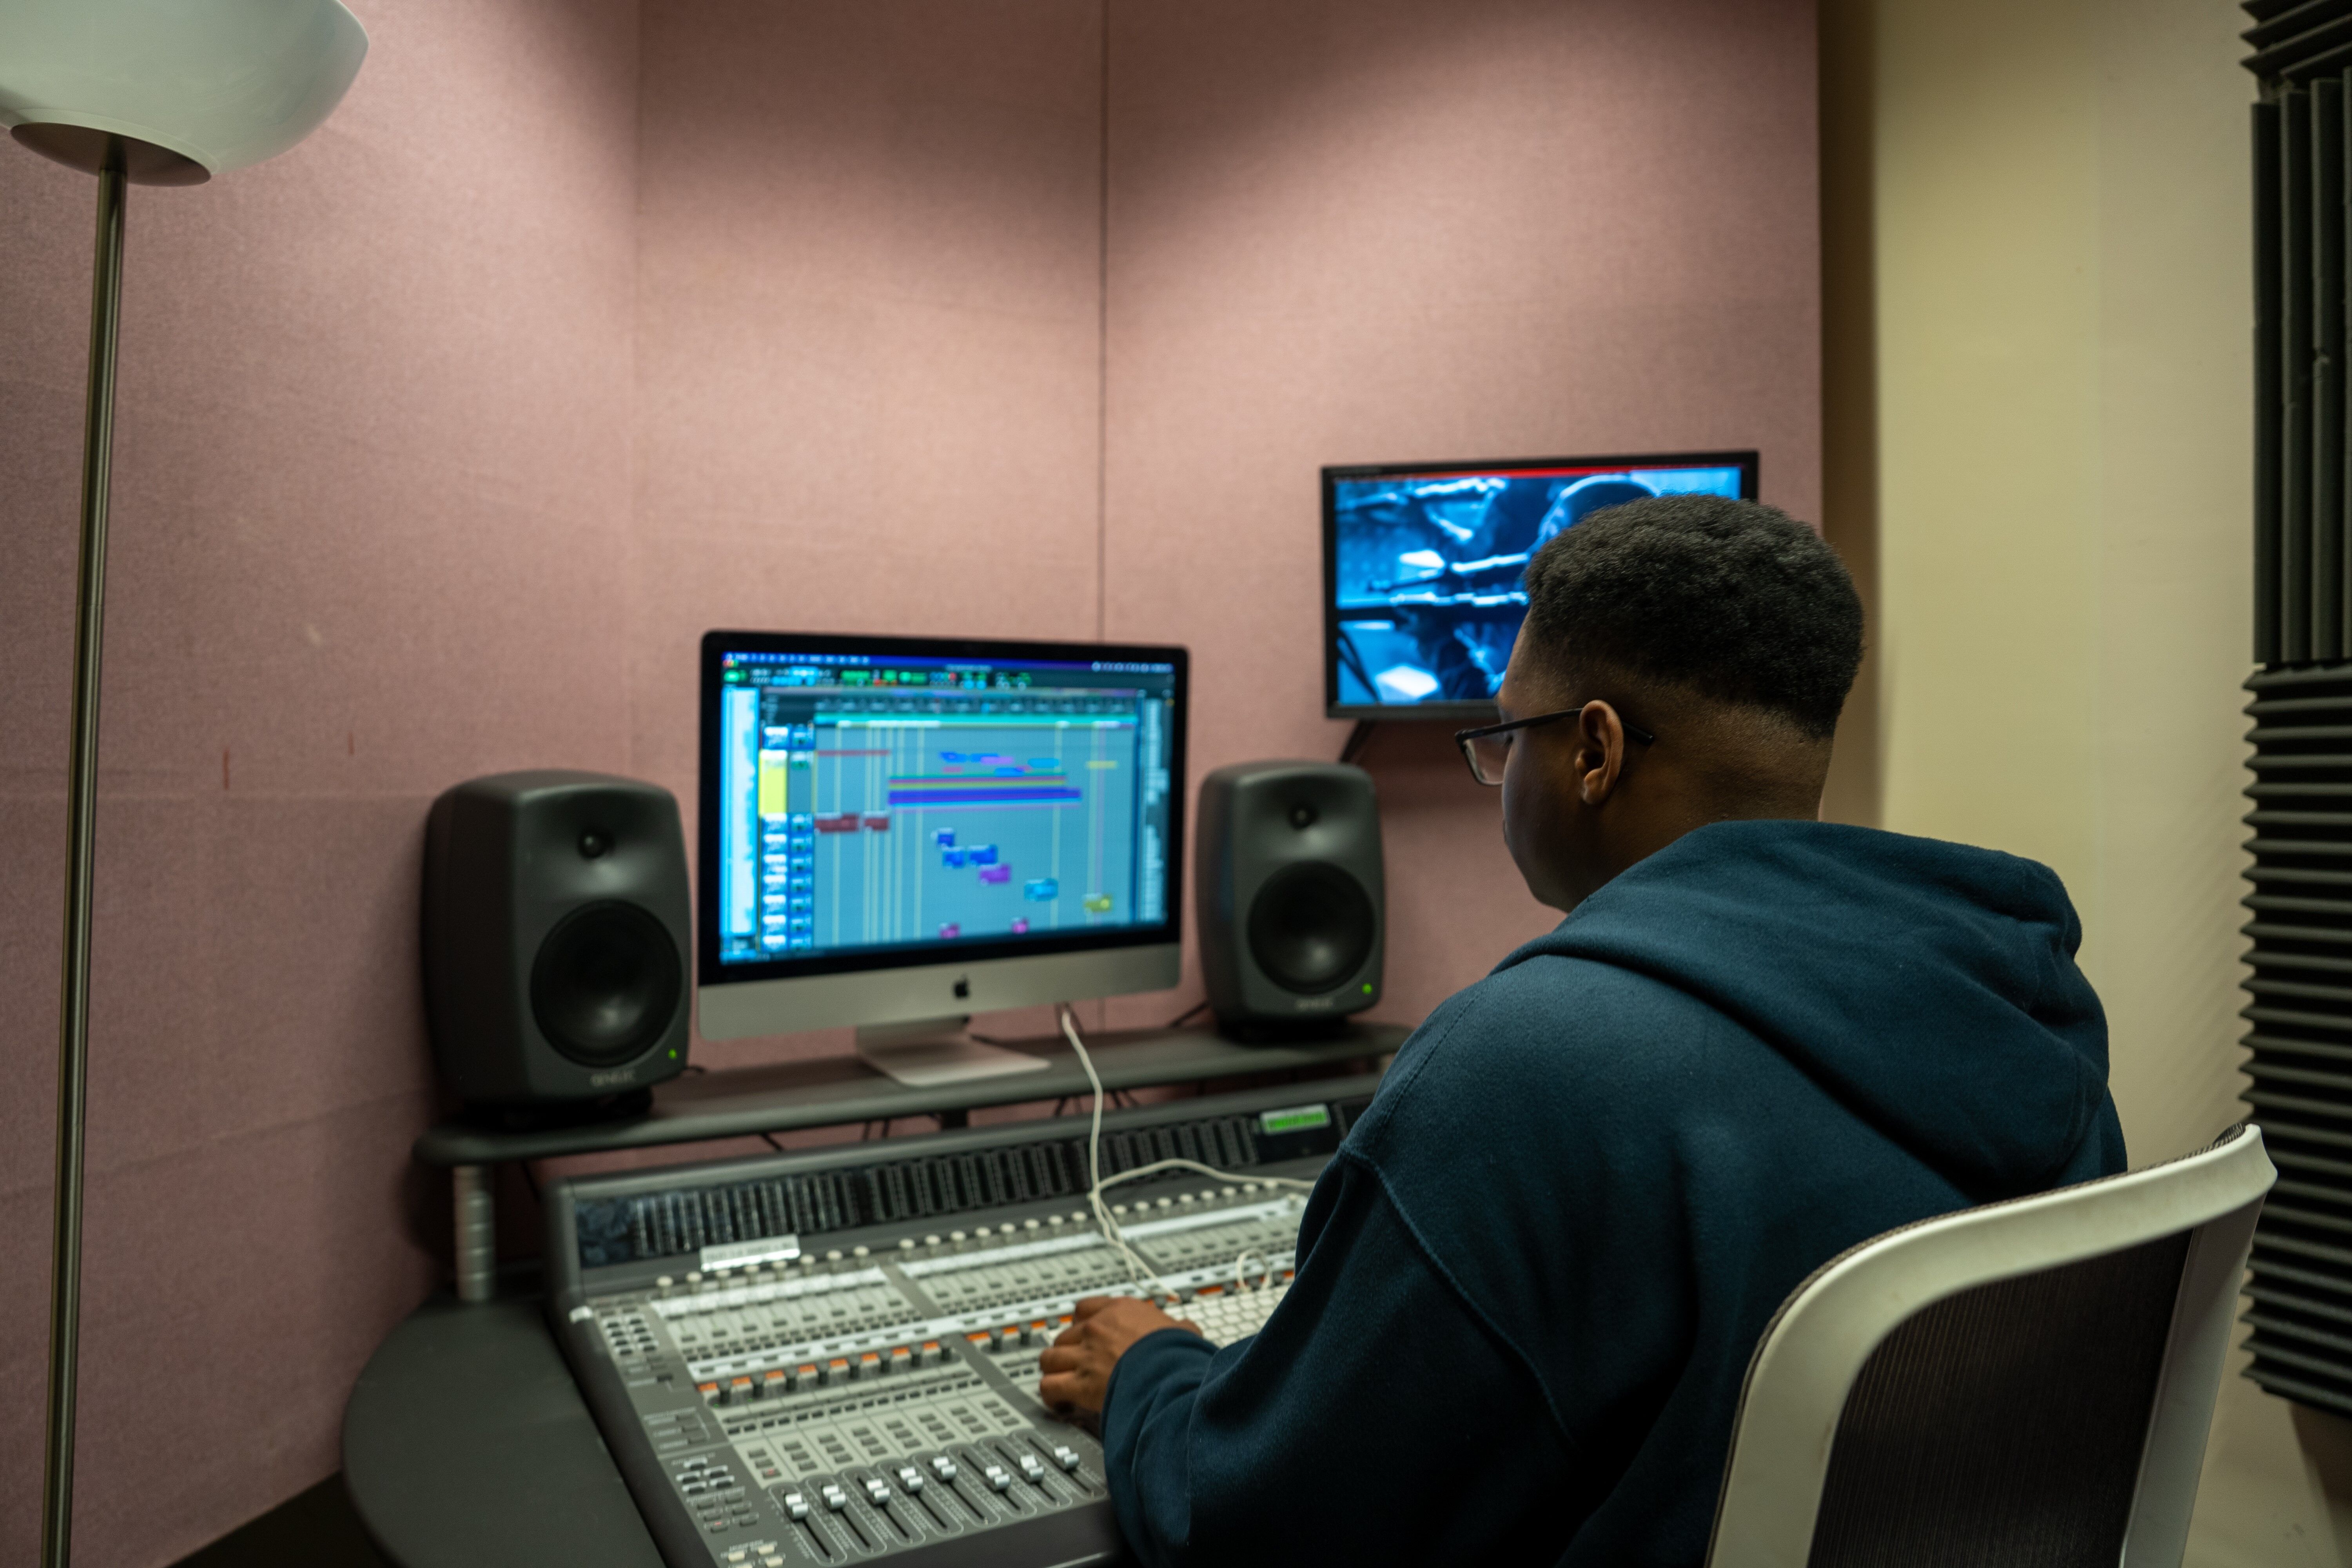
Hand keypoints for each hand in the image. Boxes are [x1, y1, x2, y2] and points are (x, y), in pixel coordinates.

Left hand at [1038, 1295, 1200, 1414]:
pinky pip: (1049, 1385)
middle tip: (1075, 1365)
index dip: (1081, 1323)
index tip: (1084, 1333)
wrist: (1173, 1375)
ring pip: (1049, 1358)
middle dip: (1068, 1351)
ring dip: (1053, 1370)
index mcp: (1120, 1312)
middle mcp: (1097, 1330)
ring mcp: (1086, 1356)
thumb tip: (1188, 1330)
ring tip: (1060, 1382)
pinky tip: (1058, 1402)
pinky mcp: (1080, 1384)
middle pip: (1064, 1335)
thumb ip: (1179, 1327)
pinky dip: (1049, 1394)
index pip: (1084, 1308)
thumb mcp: (1184, 1331)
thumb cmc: (1178, 1354)